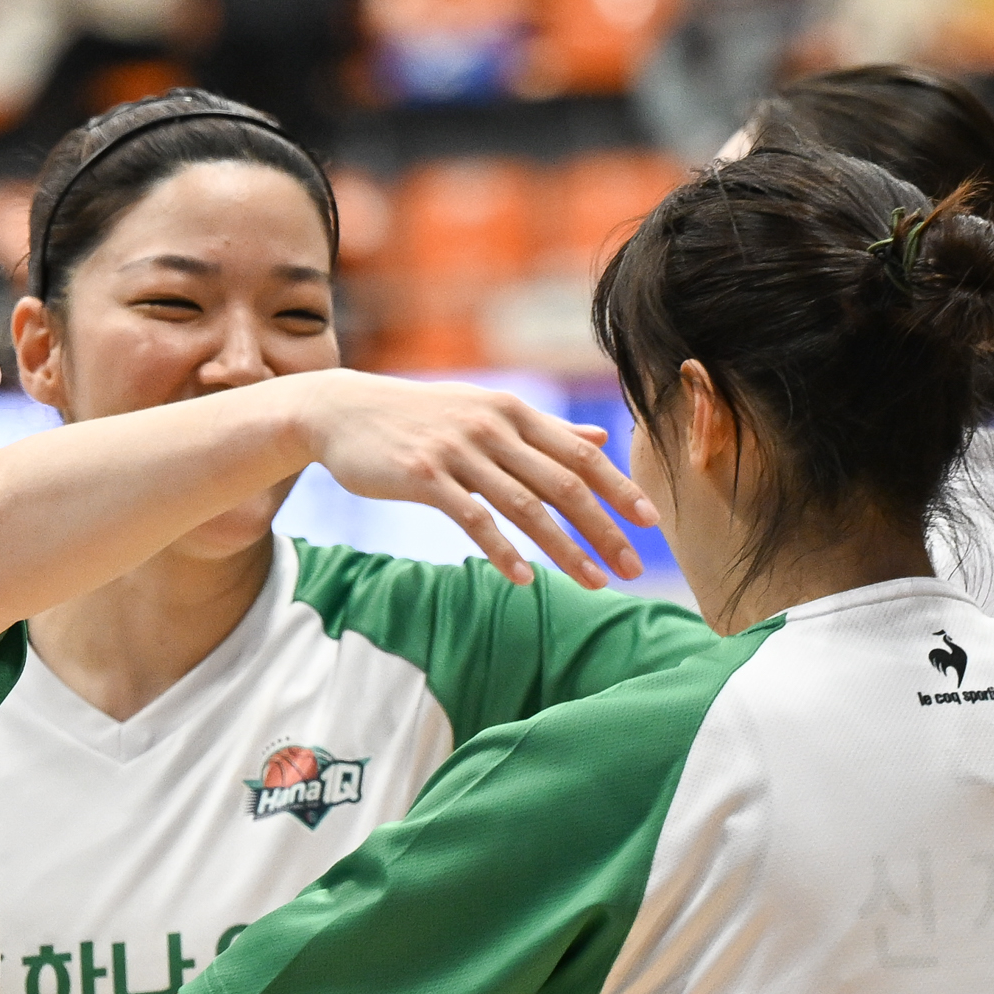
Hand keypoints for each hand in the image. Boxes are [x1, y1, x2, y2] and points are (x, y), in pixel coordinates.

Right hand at [293, 373, 657, 589]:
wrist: (343, 410)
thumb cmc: (421, 416)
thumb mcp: (487, 411)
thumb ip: (545, 430)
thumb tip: (600, 437)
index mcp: (514, 411)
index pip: (581, 453)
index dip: (618, 489)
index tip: (650, 524)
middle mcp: (494, 427)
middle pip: (563, 483)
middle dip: (603, 528)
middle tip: (631, 568)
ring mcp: (459, 452)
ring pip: (525, 506)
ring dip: (564, 549)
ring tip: (593, 582)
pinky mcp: (424, 477)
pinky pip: (473, 519)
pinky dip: (501, 551)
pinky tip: (523, 580)